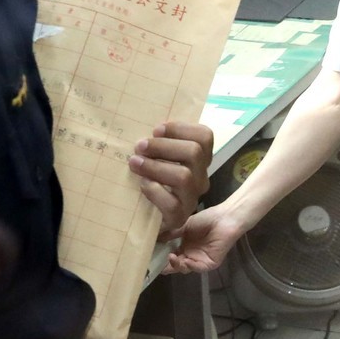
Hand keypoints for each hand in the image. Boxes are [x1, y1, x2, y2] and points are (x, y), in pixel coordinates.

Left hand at [128, 121, 212, 240]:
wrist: (142, 217)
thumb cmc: (149, 179)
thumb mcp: (155, 156)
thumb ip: (157, 142)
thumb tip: (142, 120)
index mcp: (198, 159)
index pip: (205, 136)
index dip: (180, 128)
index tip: (156, 129)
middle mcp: (200, 177)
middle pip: (195, 152)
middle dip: (164, 146)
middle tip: (140, 146)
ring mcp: (192, 198)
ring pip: (184, 176)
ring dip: (155, 166)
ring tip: (134, 163)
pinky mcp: (179, 218)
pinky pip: (172, 203)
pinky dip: (154, 190)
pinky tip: (142, 185)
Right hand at [163, 204, 246, 273]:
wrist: (223, 219)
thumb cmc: (205, 219)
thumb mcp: (184, 225)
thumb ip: (171, 233)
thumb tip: (155, 237)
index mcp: (184, 246)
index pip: (171, 256)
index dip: (162, 257)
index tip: (152, 257)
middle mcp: (190, 254)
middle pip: (176, 265)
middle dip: (168, 265)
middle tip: (160, 262)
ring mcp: (199, 260)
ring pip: (185, 268)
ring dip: (177, 265)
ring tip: (172, 257)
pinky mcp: (209, 263)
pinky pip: (198, 268)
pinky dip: (191, 266)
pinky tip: (186, 260)